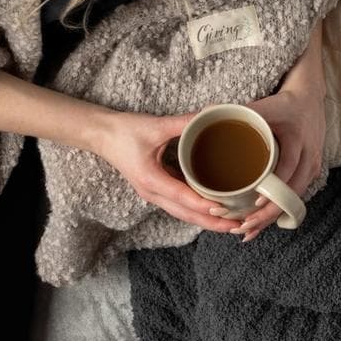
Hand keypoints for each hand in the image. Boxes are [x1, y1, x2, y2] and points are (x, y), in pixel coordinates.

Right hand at [95, 110, 243, 231]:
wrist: (101, 134)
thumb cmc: (124, 131)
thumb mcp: (155, 125)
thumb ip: (184, 122)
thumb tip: (211, 114)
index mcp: (151, 180)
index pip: (183, 198)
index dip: (206, 206)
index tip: (227, 210)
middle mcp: (152, 192)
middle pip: (186, 215)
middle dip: (212, 223)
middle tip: (239, 226)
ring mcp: (152, 193)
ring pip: (183, 214)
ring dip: (206, 220)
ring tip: (230, 222)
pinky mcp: (154, 189)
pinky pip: (178, 205)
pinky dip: (196, 210)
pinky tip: (212, 208)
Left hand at [231, 87, 324, 240]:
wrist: (309, 102)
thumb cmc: (282, 105)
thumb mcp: (263, 106)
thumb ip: (236, 111)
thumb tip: (202, 115)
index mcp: (295, 140)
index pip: (287, 168)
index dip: (273, 187)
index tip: (256, 201)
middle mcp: (307, 157)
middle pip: (291, 194)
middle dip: (267, 213)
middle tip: (242, 224)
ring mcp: (310, 168)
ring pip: (293, 201)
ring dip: (270, 217)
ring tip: (245, 229)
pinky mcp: (307, 174)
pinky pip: (294, 198)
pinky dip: (277, 212)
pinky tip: (259, 224)